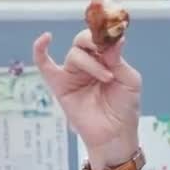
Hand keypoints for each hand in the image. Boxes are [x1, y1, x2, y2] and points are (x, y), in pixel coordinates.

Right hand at [33, 29, 141, 167]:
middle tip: (107, 54)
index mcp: (106, 59)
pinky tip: (45, 38)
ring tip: (107, 78)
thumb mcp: (129, 80)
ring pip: (74, 54)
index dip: (105, 34)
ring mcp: (73, 74)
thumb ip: (119, 59)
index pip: (100, 38)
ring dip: (91, 63)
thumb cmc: (124, 107)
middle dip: (95, 43)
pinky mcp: (60, 85)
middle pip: (83, 41)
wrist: (115, 134)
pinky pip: (44, 65)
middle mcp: (88, 63)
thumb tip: (113, 40)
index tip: (114, 36)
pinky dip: (40, 51)